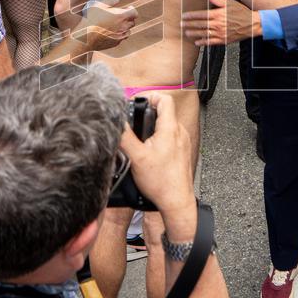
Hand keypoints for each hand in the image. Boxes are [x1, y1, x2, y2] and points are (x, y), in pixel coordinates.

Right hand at [73, 0, 136, 50]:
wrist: (85, 36)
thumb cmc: (92, 19)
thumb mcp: (99, 5)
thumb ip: (110, 1)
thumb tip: (117, 0)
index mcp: (121, 16)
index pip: (134, 13)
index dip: (131, 10)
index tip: (128, 8)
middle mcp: (124, 27)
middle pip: (132, 22)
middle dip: (128, 18)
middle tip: (121, 16)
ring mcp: (120, 36)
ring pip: (128, 31)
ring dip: (124, 27)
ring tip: (116, 24)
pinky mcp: (116, 43)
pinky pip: (121, 38)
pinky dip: (118, 34)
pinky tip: (110, 32)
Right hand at [120, 93, 194, 213]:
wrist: (176, 202)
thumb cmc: (161, 182)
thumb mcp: (136, 157)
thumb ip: (125, 137)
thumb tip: (115, 122)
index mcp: (170, 128)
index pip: (164, 98)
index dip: (149, 95)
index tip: (136, 101)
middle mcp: (179, 132)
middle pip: (164, 111)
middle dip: (147, 112)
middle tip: (133, 120)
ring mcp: (182, 142)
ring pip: (166, 124)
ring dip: (153, 126)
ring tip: (139, 137)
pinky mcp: (181, 152)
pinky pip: (170, 136)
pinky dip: (159, 138)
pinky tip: (148, 151)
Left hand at [181, 0, 260, 45]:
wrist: (252, 24)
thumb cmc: (241, 12)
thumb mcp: (229, 3)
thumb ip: (216, 0)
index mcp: (218, 14)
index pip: (201, 15)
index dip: (191, 16)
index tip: (184, 16)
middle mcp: (218, 24)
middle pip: (200, 25)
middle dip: (189, 25)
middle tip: (181, 25)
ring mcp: (220, 33)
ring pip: (203, 34)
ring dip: (193, 33)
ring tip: (186, 33)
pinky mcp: (224, 40)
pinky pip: (211, 42)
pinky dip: (203, 42)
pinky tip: (197, 42)